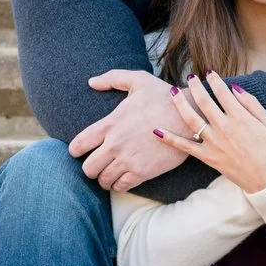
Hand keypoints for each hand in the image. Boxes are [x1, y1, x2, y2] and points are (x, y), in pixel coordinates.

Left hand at [68, 69, 190, 191]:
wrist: (190, 116)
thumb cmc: (163, 96)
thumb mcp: (137, 79)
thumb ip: (112, 78)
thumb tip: (91, 82)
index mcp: (110, 124)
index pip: (79, 145)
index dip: (75, 150)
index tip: (79, 151)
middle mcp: (115, 145)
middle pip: (88, 169)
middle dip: (90, 168)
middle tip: (97, 164)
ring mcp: (129, 160)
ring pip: (104, 181)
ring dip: (105, 178)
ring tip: (109, 173)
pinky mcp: (143, 172)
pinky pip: (121, 187)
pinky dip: (119, 185)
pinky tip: (122, 179)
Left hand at [164, 72, 265, 193]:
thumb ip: (251, 103)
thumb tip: (234, 88)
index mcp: (240, 117)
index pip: (223, 92)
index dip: (214, 80)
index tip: (209, 72)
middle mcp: (224, 127)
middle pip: (204, 101)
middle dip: (195, 86)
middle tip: (190, 76)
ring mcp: (214, 142)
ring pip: (191, 119)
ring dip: (180, 104)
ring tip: (172, 91)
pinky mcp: (207, 157)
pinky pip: (185, 147)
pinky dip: (170, 139)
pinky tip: (156, 130)